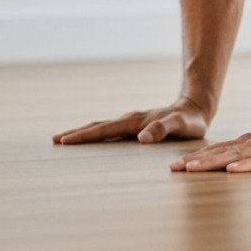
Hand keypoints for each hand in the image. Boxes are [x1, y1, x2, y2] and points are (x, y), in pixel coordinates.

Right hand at [52, 97, 210, 145]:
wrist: (196, 109)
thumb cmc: (190, 121)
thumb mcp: (180, 126)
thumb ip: (163, 129)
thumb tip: (141, 138)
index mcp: (136, 122)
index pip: (105, 130)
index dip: (85, 136)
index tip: (65, 141)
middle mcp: (131, 120)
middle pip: (98, 127)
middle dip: (76, 133)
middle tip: (54, 140)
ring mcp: (132, 122)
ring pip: (102, 127)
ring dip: (84, 132)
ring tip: (64, 139)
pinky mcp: (136, 125)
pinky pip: (111, 130)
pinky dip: (96, 134)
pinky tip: (91, 139)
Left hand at [170, 119, 250, 172]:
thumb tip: (232, 167)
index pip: (221, 150)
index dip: (198, 157)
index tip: (177, 165)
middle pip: (222, 151)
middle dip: (197, 160)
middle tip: (173, 168)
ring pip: (237, 155)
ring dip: (213, 162)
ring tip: (192, 169)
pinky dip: (247, 166)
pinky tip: (232, 170)